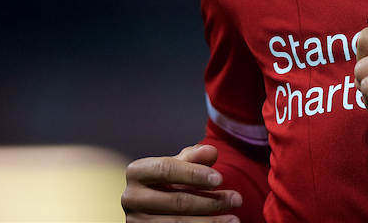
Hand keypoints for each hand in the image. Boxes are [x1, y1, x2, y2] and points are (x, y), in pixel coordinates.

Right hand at [122, 143, 242, 222]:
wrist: (154, 204)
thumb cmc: (171, 179)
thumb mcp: (181, 164)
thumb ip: (195, 156)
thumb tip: (212, 151)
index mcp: (136, 171)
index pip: (166, 169)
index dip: (194, 174)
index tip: (221, 178)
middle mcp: (130, 197)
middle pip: (176, 201)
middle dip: (211, 201)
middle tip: (237, 199)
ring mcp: (135, 221)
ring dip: (210, 222)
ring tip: (234, 220)